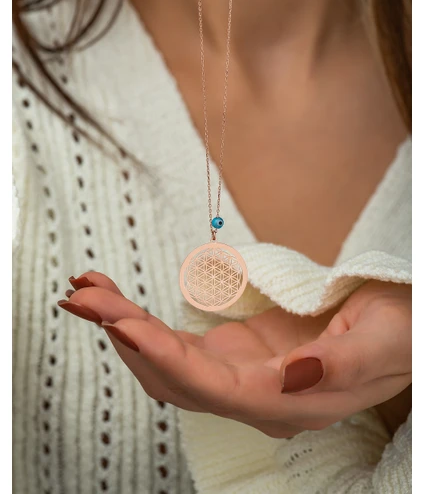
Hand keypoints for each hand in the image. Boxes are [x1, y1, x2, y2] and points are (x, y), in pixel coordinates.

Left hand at [58, 274, 410, 437]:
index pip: (205, 386)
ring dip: (123, 326)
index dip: (157, 354)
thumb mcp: (382, 343)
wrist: (398, 328)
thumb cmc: (396, 334)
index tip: (117, 320)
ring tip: (88, 288)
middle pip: (171, 373)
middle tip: (81, 293)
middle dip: (123, 333)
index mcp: (286, 399)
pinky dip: (143, 322)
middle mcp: (253, 395)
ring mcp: (240, 374)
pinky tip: (119, 302)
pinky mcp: (235, 352)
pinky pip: (176, 344)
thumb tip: (292, 375)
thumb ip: (339, 366)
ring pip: (165, 361)